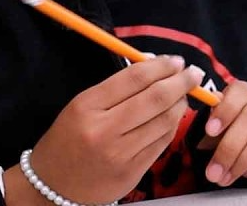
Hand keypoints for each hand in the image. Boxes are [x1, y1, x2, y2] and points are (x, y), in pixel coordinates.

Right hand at [3, 56, 203, 204]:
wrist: (53, 186)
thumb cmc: (68, 138)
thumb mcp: (82, 105)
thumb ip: (117, 86)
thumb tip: (155, 64)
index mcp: (88, 106)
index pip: (135, 78)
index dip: (162, 66)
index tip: (176, 61)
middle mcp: (104, 130)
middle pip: (156, 98)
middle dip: (181, 82)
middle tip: (193, 74)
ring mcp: (121, 154)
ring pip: (165, 121)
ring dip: (181, 103)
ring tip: (184, 94)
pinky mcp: (133, 173)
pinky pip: (163, 142)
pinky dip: (173, 125)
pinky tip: (174, 115)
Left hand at [197, 80, 246, 187]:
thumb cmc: (228, 129)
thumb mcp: (215, 124)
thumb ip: (211, 121)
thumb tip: (206, 124)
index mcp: (242, 95)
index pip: (240, 91)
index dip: (226, 109)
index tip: (210, 130)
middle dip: (230, 147)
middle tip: (213, 171)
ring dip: (244, 159)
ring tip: (226, 177)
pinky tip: (245, 173)